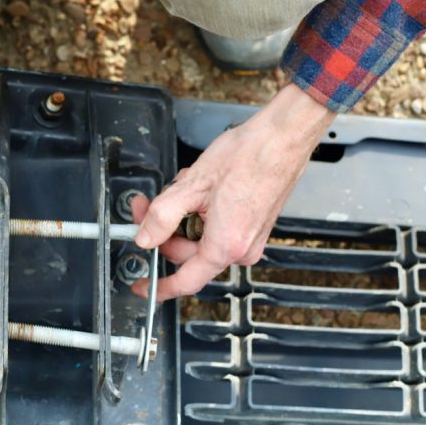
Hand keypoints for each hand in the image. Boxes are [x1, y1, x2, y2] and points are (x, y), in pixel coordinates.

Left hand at [131, 83, 335, 300]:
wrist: (283, 138)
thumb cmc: (249, 156)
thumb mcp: (191, 185)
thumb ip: (161, 217)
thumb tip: (145, 238)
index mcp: (226, 246)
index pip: (186, 281)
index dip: (160, 286)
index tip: (141, 286)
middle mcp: (242, 249)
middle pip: (187, 254)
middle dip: (164, 230)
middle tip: (146, 206)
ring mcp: (250, 239)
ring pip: (200, 239)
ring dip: (183, 216)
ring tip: (184, 185)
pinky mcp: (254, 227)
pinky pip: (216, 230)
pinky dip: (201, 212)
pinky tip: (201, 189)